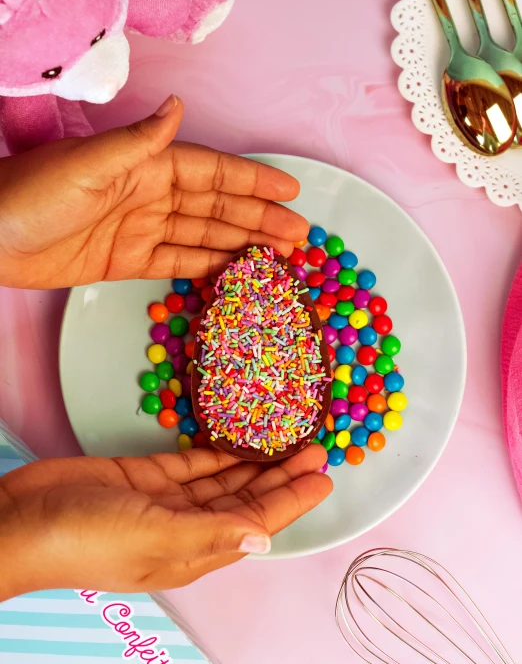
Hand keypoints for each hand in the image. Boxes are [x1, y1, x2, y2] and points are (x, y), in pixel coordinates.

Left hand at [0, 96, 307, 288]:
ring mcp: (140, 229)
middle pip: (217, 207)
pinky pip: (177, 262)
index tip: (290, 190)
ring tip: (280, 255)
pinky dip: (207, 266)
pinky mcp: (126, 260)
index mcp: (145, 166)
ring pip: (203, 235)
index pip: (211, 172)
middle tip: (299, 236)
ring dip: (241, 242)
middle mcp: (150, 195)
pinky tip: (235, 271)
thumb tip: (178, 105)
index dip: (253, 181)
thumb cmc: (32, 195)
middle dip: (259, 218)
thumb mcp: (87, 164)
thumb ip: (139, 143)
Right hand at [0, 445, 331, 597]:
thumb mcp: (155, 539)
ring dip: (254, 462)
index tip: (324, 477)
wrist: (24, 522)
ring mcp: (165, 500)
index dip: (292, 500)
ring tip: (287, 439)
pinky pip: (191, 463)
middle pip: (246, 499)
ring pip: (222, 480)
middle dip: (281, 476)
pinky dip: (215, 452)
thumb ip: (212, 535)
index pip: (256, 522)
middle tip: (315, 448)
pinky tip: (238, 440)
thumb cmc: (86, 539)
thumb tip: (264, 540)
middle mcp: (186, 526)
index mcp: (194, 550)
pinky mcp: (144, 476)